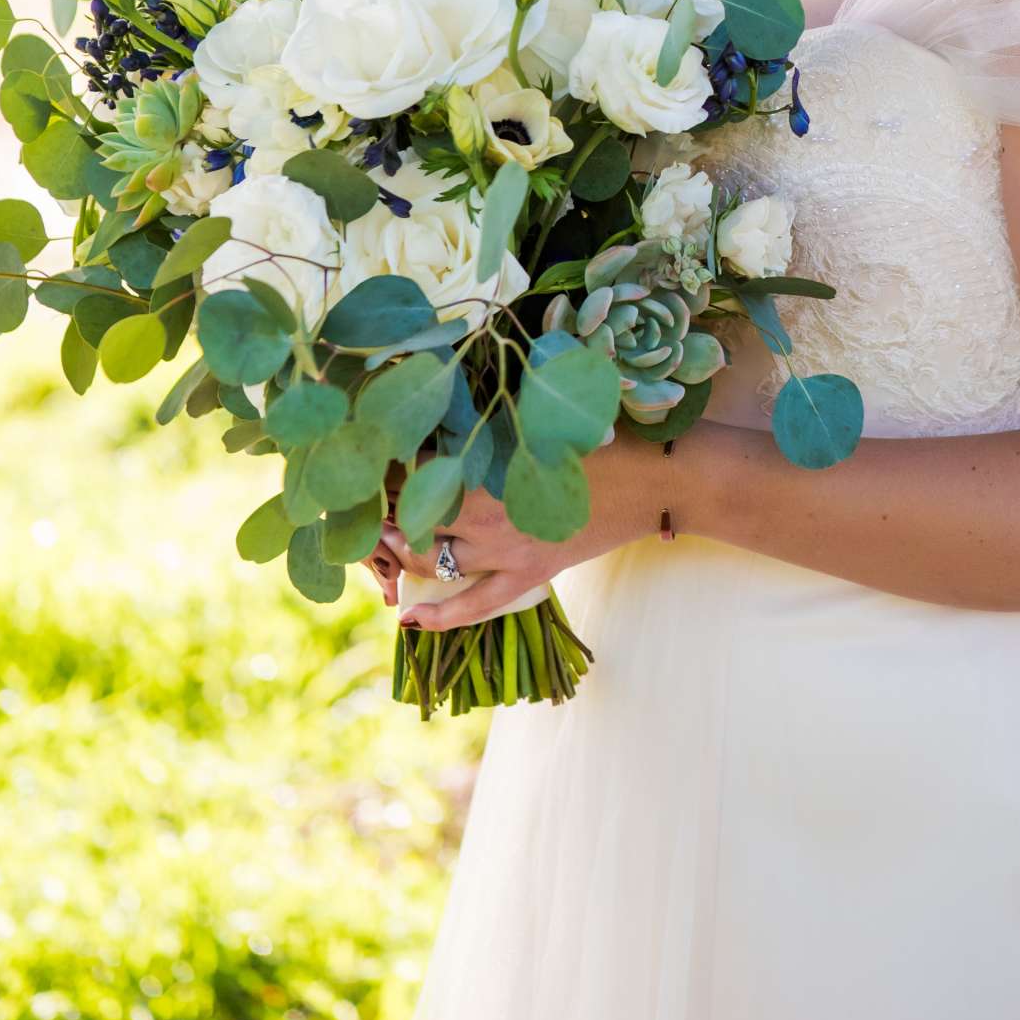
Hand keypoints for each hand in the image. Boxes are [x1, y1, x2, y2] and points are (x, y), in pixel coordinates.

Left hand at [375, 431, 666, 631]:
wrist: (655, 479)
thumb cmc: (603, 435)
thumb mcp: (542, 417)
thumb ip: (496, 420)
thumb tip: (451, 399)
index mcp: (488, 466)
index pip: (417, 468)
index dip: (385, 465)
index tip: (369, 454)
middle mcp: (487, 513)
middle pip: (412, 516)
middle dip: (382, 511)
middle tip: (364, 503)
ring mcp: (505, 550)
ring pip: (431, 560)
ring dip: (399, 553)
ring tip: (381, 543)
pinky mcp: (528, 575)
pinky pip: (474, 606)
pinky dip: (439, 617)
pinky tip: (410, 619)